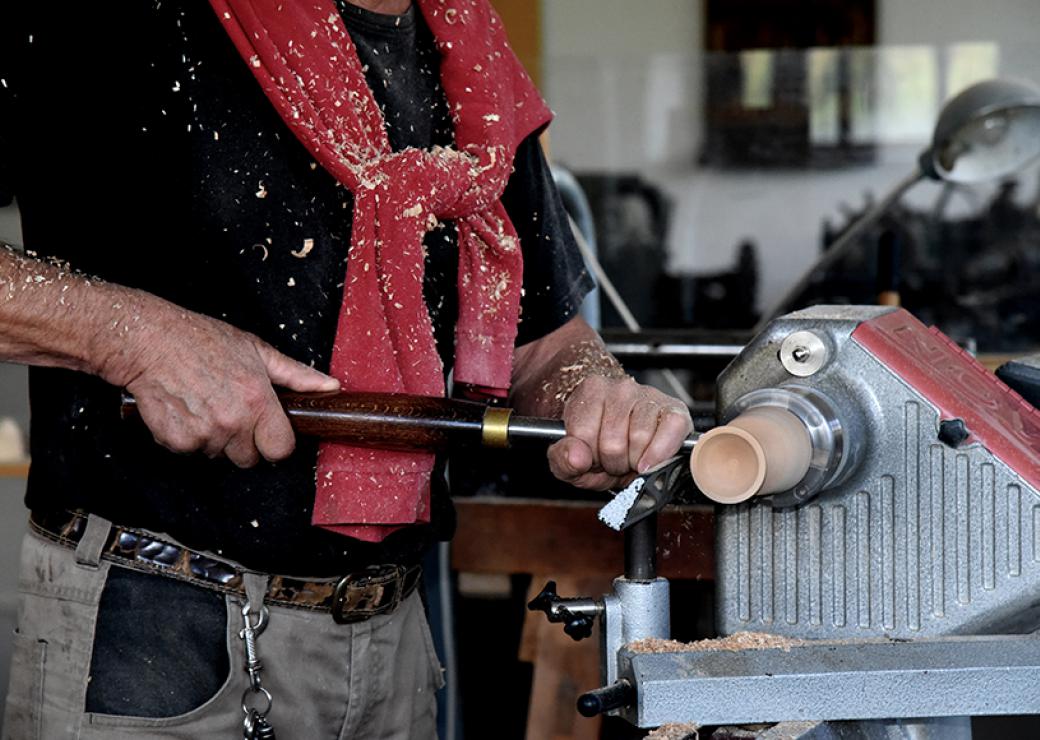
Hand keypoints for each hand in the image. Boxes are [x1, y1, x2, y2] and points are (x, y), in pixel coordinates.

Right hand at [101, 301, 338, 466]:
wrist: (149, 341)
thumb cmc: (202, 341)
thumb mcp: (257, 351)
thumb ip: (296, 375)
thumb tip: (329, 386)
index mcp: (257, 401)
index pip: (281, 450)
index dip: (276, 441)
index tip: (268, 430)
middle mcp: (232, 422)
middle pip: (249, 458)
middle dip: (244, 441)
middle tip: (231, 410)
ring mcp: (203, 434)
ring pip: (219, 455)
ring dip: (215, 438)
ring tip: (206, 403)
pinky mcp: (176, 441)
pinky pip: (191, 451)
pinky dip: (188, 437)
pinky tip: (187, 409)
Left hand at [546, 375, 691, 489]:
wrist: (621, 431)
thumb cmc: (595, 442)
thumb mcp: (568, 456)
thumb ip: (562, 458)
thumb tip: (578, 458)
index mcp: (591, 392)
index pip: (584, 437)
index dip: (589, 457)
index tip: (593, 456)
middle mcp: (621, 388)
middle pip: (613, 444)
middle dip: (613, 463)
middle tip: (614, 459)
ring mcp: (649, 396)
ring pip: (640, 441)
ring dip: (635, 461)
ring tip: (630, 455)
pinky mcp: (674, 409)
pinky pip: (671, 431)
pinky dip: (661, 453)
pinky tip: (651, 458)